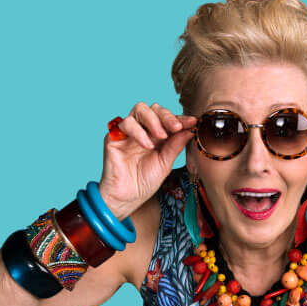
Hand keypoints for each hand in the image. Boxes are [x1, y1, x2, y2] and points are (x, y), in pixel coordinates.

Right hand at [104, 103, 192, 217]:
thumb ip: (176, 145)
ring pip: (139, 110)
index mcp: (157, 135)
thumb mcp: (166, 162)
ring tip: (162, 136)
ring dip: (154, 120)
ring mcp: (127, 132)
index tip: (193, 122)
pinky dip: (139, 132)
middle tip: (176, 127)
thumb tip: (191, 128)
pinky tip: (147, 145)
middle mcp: (142, 130)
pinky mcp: (113, 138)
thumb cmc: (145, 181)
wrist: (127, 197)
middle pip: (153, 108)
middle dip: (167, 116)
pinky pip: (125, 124)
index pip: (168, 118)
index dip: (180, 118)